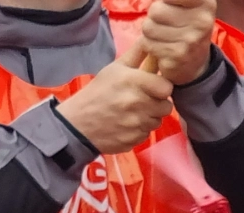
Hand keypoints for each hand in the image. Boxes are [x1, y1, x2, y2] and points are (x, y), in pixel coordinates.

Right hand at [55, 45, 173, 154]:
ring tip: (133, 113)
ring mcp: (135, 124)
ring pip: (157, 121)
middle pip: (166, 107)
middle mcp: (137, 103)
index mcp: (134, 82)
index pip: (167, 87)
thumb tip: (151, 41)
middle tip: (143, 101)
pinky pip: (146, 135)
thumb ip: (136, 55)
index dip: (162, 88)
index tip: (154, 88)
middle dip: (157, 104)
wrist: (76, 124)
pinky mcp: (133, 140)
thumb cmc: (97, 92)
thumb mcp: (114, 69)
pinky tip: (126, 125)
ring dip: (149, 118)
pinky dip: (139, 131)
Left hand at [139, 0, 216, 85]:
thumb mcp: (188, 5)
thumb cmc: (186, 26)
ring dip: (149, 32)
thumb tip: (155, 3)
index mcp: (206, 4)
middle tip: (164, 23)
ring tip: (162, 36)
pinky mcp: (175, 58)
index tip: (168, 5)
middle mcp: (201, 22)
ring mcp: (189, 42)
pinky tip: (161, 48)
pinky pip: (147, 44)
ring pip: (148, 27)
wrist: (195, 63)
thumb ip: (170, 0)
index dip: (164, 1)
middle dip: (153, 16)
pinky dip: (148, 46)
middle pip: (155, 10)